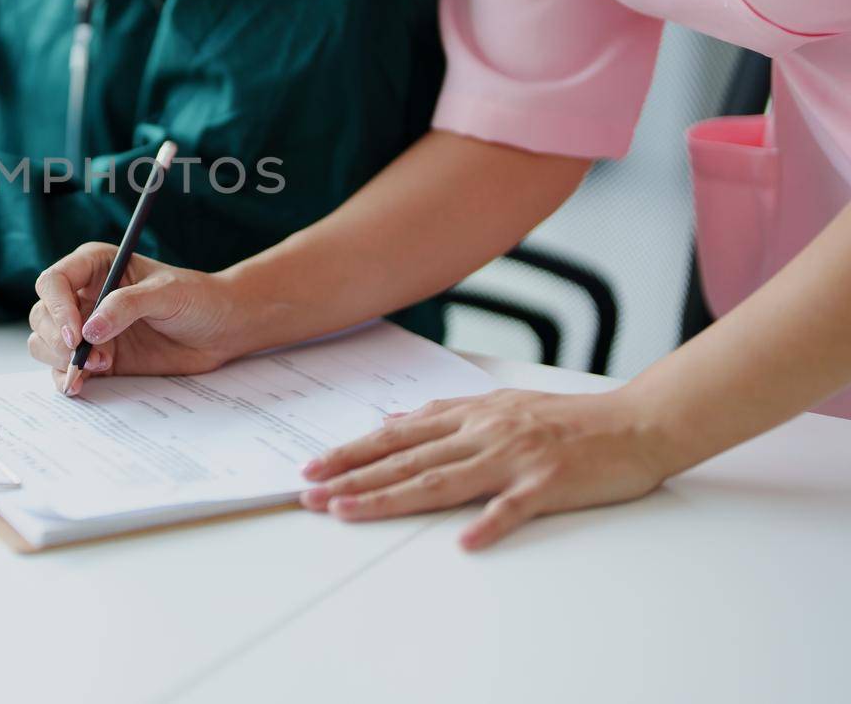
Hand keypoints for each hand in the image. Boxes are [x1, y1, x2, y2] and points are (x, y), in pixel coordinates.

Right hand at [26, 242, 239, 394]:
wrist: (220, 329)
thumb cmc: (197, 298)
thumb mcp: (167, 293)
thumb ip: (127, 306)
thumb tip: (90, 330)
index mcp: (95, 266)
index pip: (54, 281)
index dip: (57, 308)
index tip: (77, 335)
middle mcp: (84, 295)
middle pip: (42, 315)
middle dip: (57, 339)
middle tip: (86, 357)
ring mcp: (88, 328)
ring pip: (45, 343)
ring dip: (62, 359)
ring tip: (101, 365)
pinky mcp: (97, 358)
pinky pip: (63, 369)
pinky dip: (66, 379)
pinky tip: (81, 385)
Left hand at [298, 388, 673, 548]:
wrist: (637, 422)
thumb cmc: (568, 419)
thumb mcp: (500, 405)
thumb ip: (447, 415)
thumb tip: (395, 421)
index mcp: (472, 415)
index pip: (398, 435)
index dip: (351, 452)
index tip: (312, 467)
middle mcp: (485, 432)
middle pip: (407, 459)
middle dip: (352, 477)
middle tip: (309, 494)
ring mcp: (515, 457)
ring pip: (442, 480)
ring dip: (390, 497)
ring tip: (348, 512)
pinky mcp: (549, 482)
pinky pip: (515, 507)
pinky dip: (490, 523)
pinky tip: (465, 541)